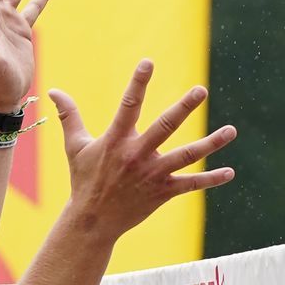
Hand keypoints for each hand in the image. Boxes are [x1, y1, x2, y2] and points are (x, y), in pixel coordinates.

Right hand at [50, 63, 235, 240]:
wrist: (93, 221)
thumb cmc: (84, 180)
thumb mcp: (75, 147)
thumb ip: (69, 116)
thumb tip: (53, 90)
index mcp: (116, 140)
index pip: (128, 105)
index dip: (138, 83)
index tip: (148, 62)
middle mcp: (137, 155)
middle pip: (165, 127)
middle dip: (184, 108)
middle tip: (201, 90)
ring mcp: (153, 174)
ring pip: (187, 156)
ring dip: (210, 143)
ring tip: (231, 130)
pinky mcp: (163, 192)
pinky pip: (191, 184)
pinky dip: (211, 179)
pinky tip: (229, 172)